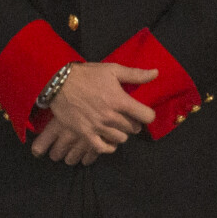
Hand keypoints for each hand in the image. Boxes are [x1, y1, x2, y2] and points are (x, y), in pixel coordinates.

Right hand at [31, 62, 156, 163]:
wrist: (60, 83)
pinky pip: (103, 148)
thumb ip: (135, 74)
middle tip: (126, 116)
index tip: (142, 112)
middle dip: (132, 122)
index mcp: (120, 100)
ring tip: (116, 125)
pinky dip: (109, 146)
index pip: (146, 116)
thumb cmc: (87, 75)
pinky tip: (108, 139)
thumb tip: (156, 73)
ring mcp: (98, 126)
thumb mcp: (112, 69)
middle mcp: (111, 116)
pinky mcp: (86, 133)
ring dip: (121, 133)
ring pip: (120, 138)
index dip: (147, 114)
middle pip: (133, 128)